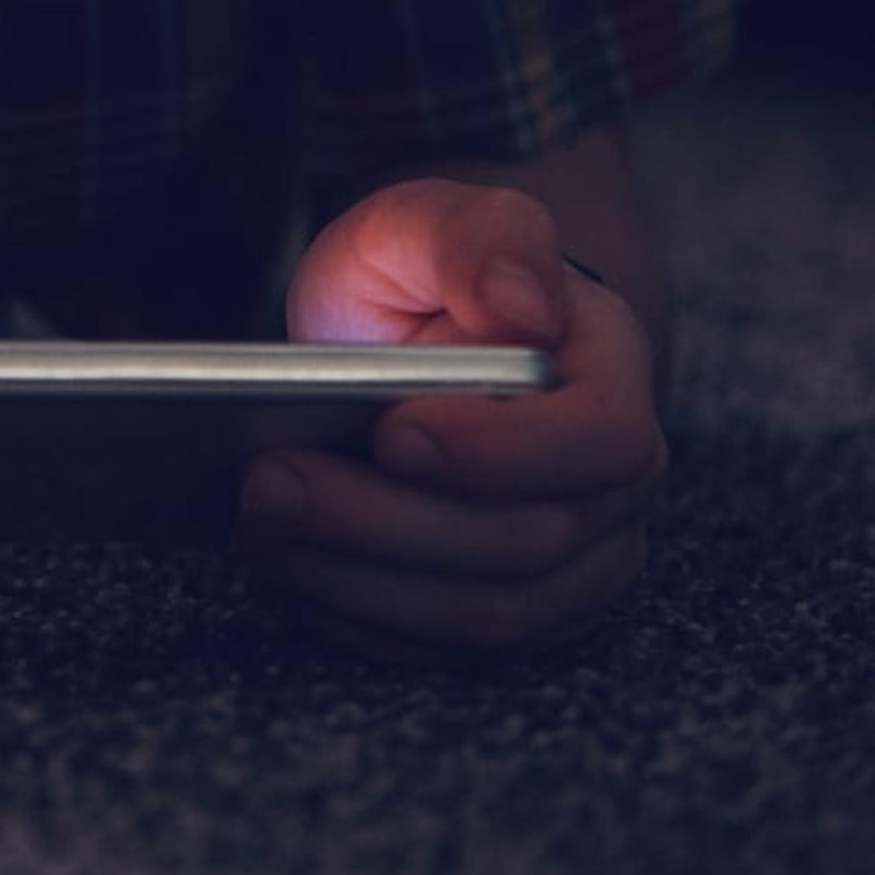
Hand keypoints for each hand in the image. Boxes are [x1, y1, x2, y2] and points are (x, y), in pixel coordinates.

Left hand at [238, 179, 664, 663]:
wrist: (418, 340)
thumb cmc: (428, 278)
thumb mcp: (430, 224)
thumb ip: (479, 241)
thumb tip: (523, 306)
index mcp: (611, 383)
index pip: (597, 444)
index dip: (498, 453)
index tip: (391, 434)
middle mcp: (615, 488)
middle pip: (525, 545)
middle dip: (385, 523)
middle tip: (267, 481)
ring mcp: (578, 564)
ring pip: (487, 616)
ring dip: (363, 584)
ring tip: (259, 531)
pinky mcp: (518, 614)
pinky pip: (450, 650)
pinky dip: (366, 624)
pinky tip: (291, 574)